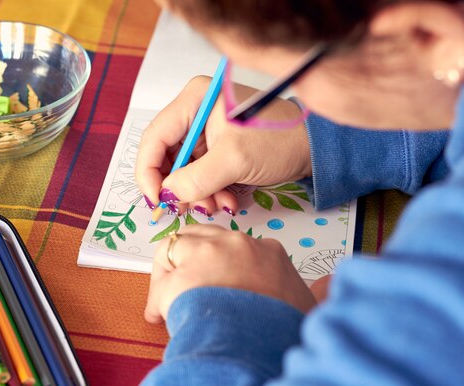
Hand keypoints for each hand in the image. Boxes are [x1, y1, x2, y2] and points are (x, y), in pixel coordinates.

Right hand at [135, 76, 311, 214]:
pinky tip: (226, 200)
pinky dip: (208, 191)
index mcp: (194, 99)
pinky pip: (199, 173)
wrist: (314, 148)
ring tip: (216, 205)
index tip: (156, 200)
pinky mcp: (216, 147)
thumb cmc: (279, 142)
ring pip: (182, 169)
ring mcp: (205, 130)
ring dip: (195, 193)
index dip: (149, 172)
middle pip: (165, 155)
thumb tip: (167, 195)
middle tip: (186, 208)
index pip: (154, 138)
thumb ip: (195, 180)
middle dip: (176, 186)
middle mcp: (195, 111)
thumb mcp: (234, 161)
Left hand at [145, 224, 315, 323]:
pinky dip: (157, 298)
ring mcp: (207, 255)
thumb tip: (329, 285)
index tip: (216, 283)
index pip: (235, 246)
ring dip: (170, 274)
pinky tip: (162, 316)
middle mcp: (236, 245)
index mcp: (267, 252)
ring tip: (171, 303)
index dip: (221, 265)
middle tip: (187, 287)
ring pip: (176, 248)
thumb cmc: (283, 329)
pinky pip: (160, 280)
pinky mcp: (180, 274)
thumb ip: (316, 291)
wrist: (261, 345)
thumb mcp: (306, 304)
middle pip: (202, 237)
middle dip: (190, 260)